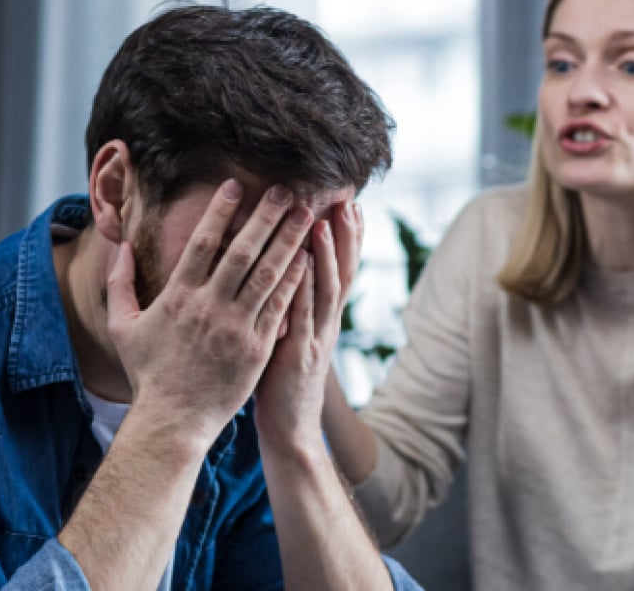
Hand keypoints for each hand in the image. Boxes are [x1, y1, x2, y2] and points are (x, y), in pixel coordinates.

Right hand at [106, 180, 312, 447]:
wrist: (173, 421)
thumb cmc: (148, 374)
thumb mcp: (122, 327)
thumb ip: (119, 284)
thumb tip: (120, 247)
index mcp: (178, 297)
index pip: (202, 244)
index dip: (219, 212)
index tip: (235, 186)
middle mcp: (209, 307)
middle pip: (242, 251)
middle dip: (264, 216)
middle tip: (283, 189)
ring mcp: (237, 327)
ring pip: (268, 274)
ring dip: (288, 240)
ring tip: (304, 214)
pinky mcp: (258, 347)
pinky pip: (280, 306)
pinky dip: (295, 279)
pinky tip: (309, 256)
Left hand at [255, 201, 362, 452]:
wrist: (291, 431)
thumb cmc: (282, 384)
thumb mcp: (292, 338)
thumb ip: (292, 307)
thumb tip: (285, 275)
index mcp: (324, 319)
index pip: (341, 270)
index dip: (348, 239)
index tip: (351, 205)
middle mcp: (326, 325)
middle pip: (342, 273)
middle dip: (346, 237)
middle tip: (348, 201)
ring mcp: (315, 339)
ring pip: (325, 290)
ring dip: (326, 255)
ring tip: (323, 222)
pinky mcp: (297, 354)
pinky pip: (301, 314)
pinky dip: (303, 287)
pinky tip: (300, 264)